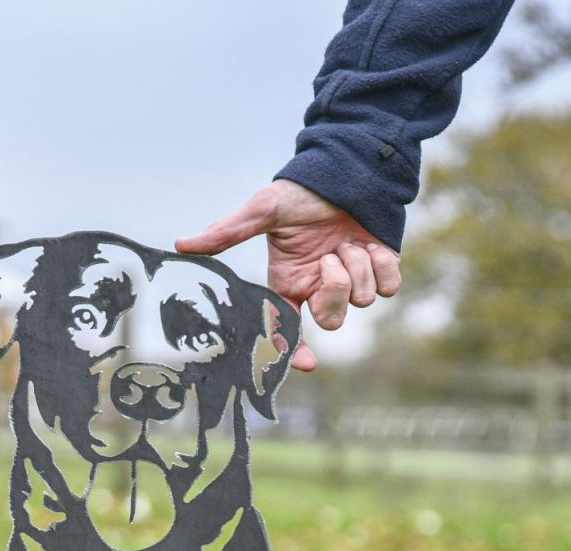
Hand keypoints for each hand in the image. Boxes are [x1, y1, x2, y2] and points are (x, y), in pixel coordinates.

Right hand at [176, 179, 400, 370]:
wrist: (348, 167)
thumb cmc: (302, 190)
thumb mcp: (264, 209)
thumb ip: (227, 232)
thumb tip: (182, 245)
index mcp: (290, 282)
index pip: (288, 327)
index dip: (295, 351)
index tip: (307, 364)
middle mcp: (320, 287)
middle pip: (332, 319)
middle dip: (334, 290)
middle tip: (331, 259)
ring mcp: (352, 281)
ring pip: (362, 300)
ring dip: (357, 266)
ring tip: (349, 241)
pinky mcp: (381, 270)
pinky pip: (387, 287)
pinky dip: (382, 266)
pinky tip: (371, 245)